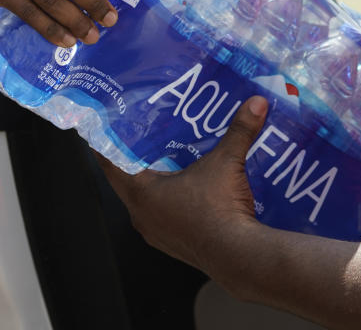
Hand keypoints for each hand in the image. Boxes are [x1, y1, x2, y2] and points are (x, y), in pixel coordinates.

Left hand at [98, 96, 267, 272]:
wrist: (240, 257)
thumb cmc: (221, 211)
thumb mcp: (227, 163)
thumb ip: (239, 130)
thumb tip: (255, 104)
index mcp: (140, 193)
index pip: (109, 162)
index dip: (106, 142)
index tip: (105, 128)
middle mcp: (141, 216)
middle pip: (125, 181)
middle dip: (133, 160)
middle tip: (141, 139)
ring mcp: (155, 233)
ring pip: (143, 202)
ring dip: (151, 185)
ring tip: (165, 164)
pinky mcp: (172, 246)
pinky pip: (160, 218)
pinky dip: (167, 204)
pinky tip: (185, 194)